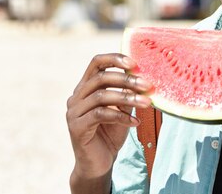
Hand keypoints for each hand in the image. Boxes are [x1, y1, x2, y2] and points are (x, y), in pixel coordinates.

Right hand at [66, 53, 152, 187]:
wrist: (98, 163)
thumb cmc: (111, 133)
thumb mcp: (122, 109)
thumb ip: (127, 93)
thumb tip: (145, 77)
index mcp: (86, 87)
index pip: (96, 63)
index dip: (114, 59)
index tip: (135, 63)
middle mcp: (76, 96)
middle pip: (100, 78)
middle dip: (127, 79)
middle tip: (148, 85)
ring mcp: (74, 112)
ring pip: (102, 96)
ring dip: (128, 98)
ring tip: (147, 103)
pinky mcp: (76, 127)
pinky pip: (100, 115)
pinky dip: (121, 117)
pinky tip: (135, 123)